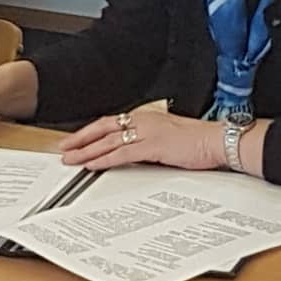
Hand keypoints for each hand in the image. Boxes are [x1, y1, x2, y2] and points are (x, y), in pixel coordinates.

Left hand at [57, 109, 226, 170]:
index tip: (76, 140)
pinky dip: (105, 159)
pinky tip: (92, 164)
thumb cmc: (199, 140)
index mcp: (147, 117)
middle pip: (103, 128)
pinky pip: (123, 153)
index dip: (91, 131)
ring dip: (87, 151)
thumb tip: (135, 151)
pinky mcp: (154, 146)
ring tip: (71, 159)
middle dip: (80, 139)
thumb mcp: (169, 136)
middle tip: (63, 149)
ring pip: (108, 141)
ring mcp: (148, 132)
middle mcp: (143, 121)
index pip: (111, 123)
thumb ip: (150, 140)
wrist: (218, 140)